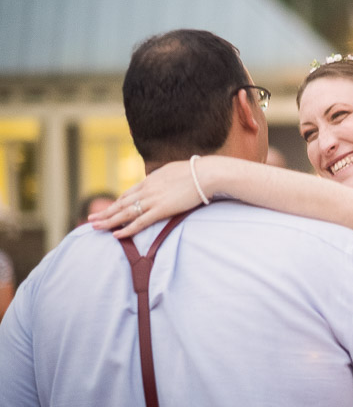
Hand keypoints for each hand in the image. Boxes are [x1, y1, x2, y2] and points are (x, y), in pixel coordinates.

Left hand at [89, 160, 206, 237]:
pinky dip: (126, 229)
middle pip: (121, 203)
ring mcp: (153, 200)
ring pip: (124, 213)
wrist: (206, 173)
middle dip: (105, 212)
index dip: (117, 203)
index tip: (109, 209)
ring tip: (95, 227)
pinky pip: (139, 222)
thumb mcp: (175, 171)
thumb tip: (167, 179)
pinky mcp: (161, 210)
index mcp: (151, 180)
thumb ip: (166, 178)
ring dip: (108, 221)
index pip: (129, 193)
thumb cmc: (197, 171)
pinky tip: (116, 235)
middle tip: (91, 219)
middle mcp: (147, 190)